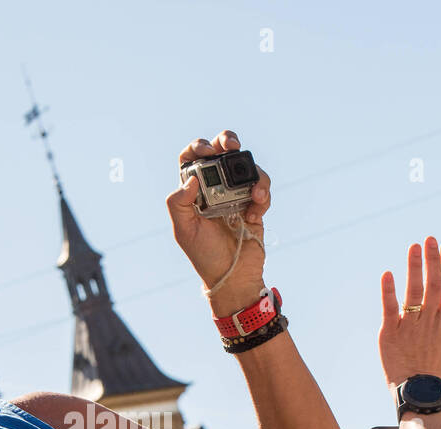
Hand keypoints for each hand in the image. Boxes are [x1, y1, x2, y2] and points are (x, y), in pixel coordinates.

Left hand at [167, 130, 270, 316]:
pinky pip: (262, 186)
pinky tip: (255, 215)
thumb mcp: (185, 231)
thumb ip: (179, 204)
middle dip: (227, 141)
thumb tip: (190, 179)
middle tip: (232, 144)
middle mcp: (214, 188)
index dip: (198, 148)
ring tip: (254, 196)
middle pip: (221, 151)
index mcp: (193, 191)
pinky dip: (262, 196)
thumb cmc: (205, 255)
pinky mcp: (255, 203)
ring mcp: (236, 193)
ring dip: (253, 174)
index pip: (191, 158)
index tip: (208, 152)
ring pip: (246, 166)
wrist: (234, 276)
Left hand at [378, 236, 440, 386]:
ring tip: (414, 247)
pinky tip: (387, 274)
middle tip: (430, 239)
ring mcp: (409, 325)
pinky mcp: (390, 333)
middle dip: (432, 260)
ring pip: (414, 292)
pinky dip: (388, 291)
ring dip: (414, 268)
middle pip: (433, 284)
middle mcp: (429, 319)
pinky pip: (389, 308)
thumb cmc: (438, 371)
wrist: (419, 393)